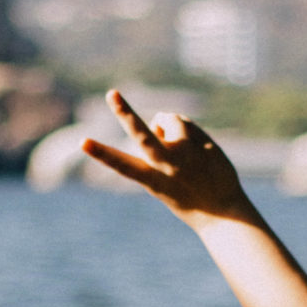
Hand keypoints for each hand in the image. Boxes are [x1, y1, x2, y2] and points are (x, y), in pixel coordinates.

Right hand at [81, 90, 255, 226]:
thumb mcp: (165, 184)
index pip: (122, 164)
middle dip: (125, 113)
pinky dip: (190, 134)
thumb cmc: (189, 199)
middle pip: (143, 135)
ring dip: (171, 127)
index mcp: (152, 181)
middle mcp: (168, 165)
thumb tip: (162, 118)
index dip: (101, 152)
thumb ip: (157, 152)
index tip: (83, 142)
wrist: (224, 213)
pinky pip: (187, 124)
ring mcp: (188, 152)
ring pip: (168, 119)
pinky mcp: (203, 142)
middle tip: (112, 94)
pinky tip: (200, 153)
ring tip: (185, 153)